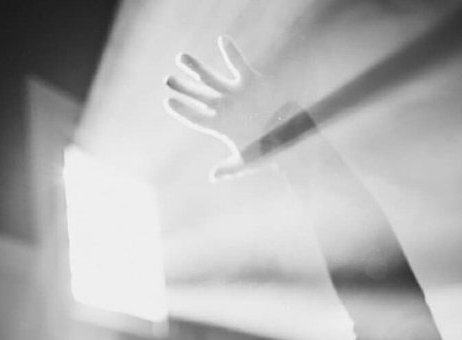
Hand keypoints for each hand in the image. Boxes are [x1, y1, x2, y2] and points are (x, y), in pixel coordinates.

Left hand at [164, 36, 284, 180]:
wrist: (293, 134)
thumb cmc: (270, 151)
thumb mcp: (249, 161)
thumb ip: (231, 168)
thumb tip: (212, 177)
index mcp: (221, 127)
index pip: (197, 118)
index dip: (183, 111)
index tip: (169, 101)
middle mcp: (225, 108)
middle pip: (198, 96)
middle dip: (183, 87)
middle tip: (168, 80)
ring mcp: (237, 94)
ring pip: (211, 78)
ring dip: (195, 68)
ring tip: (180, 58)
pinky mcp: (252, 81)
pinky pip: (239, 64)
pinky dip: (232, 53)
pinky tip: (222, 41)